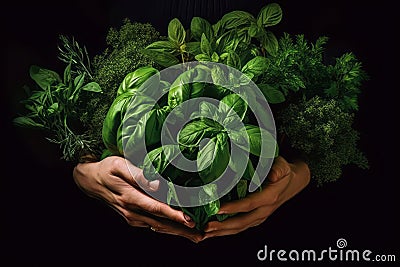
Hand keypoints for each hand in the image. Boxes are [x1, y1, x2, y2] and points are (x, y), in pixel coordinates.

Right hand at [73, 156, 203, 242]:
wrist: (90, 180)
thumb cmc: (107, 169)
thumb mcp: (120, 165)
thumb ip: (138, 175)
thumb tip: (157, 184)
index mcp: (130, 198)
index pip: (157, 208)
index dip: (174, 215)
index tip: (190, 220)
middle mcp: (132, 211)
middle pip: (161, 222)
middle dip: (182, 230)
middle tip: (201, 234)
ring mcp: (132, 217)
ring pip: (158, 226)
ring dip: (176, 232)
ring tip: (195, 235)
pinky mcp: (132, 218)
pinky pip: (152, 224)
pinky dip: (166, 227)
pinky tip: (178, 229)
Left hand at [203, 156, 309, 238]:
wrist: (294, 181)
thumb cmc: (284, 171)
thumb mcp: (283, 166)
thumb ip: (277, 169)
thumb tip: (273, 174)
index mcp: (269, 197)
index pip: (249, 205)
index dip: (233, 208)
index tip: (218, 209)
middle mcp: (265, 210)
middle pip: (242, 222)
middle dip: (223, 226)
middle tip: (206, 227)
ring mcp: (261, 216)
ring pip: (240, 227)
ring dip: (222, 232)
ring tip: (206, 233)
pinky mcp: (257, 218)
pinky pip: (241, 227)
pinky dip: (227, 230)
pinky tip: (215, 232)